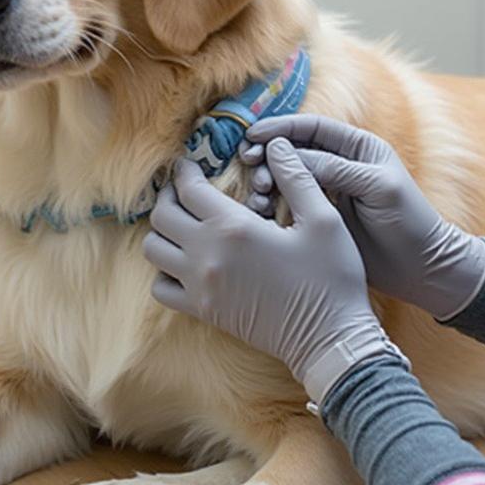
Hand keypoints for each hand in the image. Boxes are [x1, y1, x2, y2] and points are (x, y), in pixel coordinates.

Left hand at [143, 141, 406, 404]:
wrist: (329, 339)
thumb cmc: (332, 278)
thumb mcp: (323, 220)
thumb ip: (296, 177)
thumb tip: (275, 145)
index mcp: (234, 228)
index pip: (189, 189)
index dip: (184, 171)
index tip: (187, 163)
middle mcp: (207, 256)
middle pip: (161, 216)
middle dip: (168, 196)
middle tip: (183, 189)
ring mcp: (200, 287)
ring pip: (153, 250)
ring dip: (162, 231)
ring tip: (183, 222)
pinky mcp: (204, 311)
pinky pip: (161, 288)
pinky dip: (164, 270)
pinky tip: (186, 261)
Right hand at [238, 115, 484, 320]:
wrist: (421, 269)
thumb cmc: (409, 222)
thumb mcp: (377, 188)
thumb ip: (337, 169)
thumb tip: (290, 154)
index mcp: (357, 148)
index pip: (312, 128)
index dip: (280, 128)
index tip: (253, 135)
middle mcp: (339, 165)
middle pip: (293, 150)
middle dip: (268, 154)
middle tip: (249, 164)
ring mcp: (327, 193)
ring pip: (287, 178)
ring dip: (267, 180)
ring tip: (257, 192)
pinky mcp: (319, 219)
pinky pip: (289, 204)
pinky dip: (272, 204)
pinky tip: (260, 210)